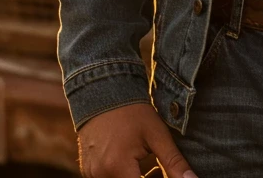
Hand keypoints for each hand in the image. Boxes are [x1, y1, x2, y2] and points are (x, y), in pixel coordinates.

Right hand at [77, 102, 197, 177]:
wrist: (103, 92)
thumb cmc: (133, 112)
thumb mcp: (157, 135)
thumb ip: (174, 162)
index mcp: (117, 167)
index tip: (164, 173)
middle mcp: (100, 174)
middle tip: (162, 172)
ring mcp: (91, 172)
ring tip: (153, 169)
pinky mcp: (88, 170)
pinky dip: (124, 177)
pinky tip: (136, 165)